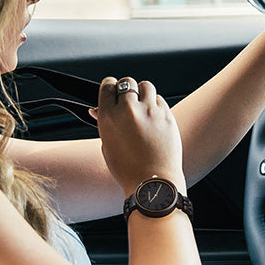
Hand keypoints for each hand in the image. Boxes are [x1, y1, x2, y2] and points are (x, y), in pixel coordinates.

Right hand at [89, 77, 184, 195]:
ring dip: (142, 93)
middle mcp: (128, 109)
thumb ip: (104, 124)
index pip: (107, 85)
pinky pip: (160, 99)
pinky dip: (156, 104)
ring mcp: (149, 111)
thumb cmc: (127, 169)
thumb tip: (98, 110)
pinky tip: (153, 117)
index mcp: (108, 116)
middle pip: (126, 82)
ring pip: (145, 86)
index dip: (110, 87)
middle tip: (127, 100)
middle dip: (126, 89)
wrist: (153, 182)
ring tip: (142, 106)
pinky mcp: (167, 115)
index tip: (112, 91)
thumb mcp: (107, 146)